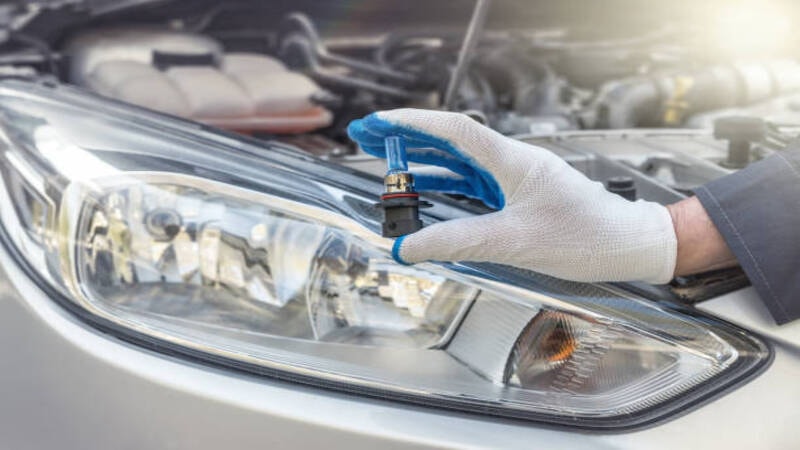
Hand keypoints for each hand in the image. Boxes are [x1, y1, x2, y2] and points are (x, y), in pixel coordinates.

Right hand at [348, 109, 677, 282]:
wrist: (630, 246)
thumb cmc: (588, 236)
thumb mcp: (515, 242)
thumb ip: (459, 242)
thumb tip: (410, 246)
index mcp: (513, 161)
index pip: (455, 130)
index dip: (413, 123)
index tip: (378, 123)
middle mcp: (512, 163)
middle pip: (450, 140)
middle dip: (406, 137)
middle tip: (368, 137)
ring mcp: (514, 178)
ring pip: (459, 161)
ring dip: (422, 161)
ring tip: (385, 164)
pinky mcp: (518, 196)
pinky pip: (471, 184)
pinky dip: (443, 184)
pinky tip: (425, 191)